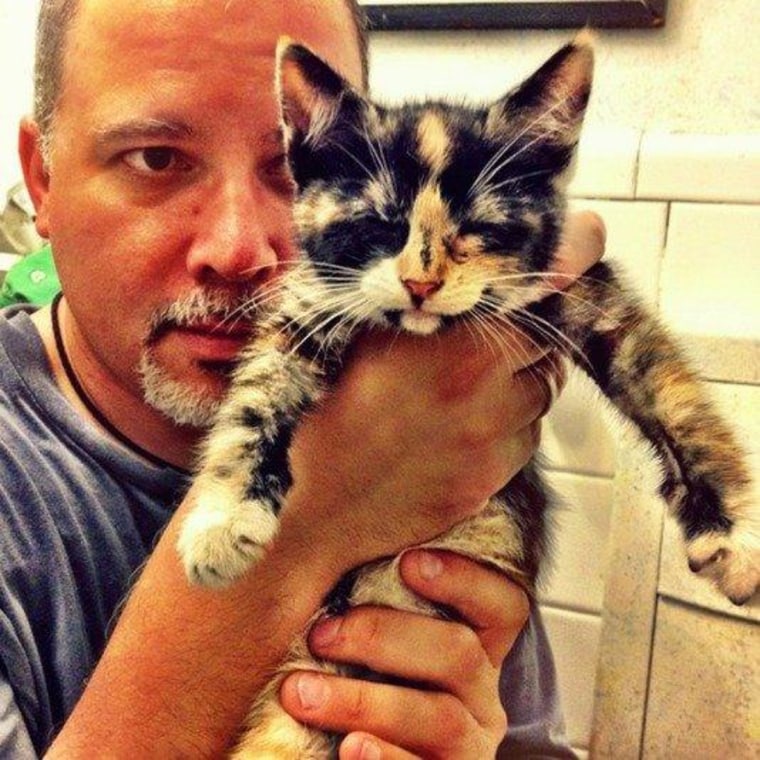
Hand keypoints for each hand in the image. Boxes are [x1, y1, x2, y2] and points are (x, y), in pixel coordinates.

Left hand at [279, 550, 528, 758]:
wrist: (357, 749)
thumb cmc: (364, 685)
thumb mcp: (381, 645)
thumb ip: (377, 604)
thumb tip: (329, 538)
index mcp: (476, 649)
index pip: (503, 605)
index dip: (465, 580)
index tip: (409, 562)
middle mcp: (481, 696)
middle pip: (460, 654)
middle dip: (384, 636)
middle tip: (321, 633)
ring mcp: (469, 746)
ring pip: (439, 716)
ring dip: (364, 700)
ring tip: (301, 692)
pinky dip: (384, 758)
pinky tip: (349, 747)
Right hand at [283, 210, 604, 575]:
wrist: (319, 510)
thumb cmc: (326, 414)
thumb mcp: (360, 341)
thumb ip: (414, 302)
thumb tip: (448, 268)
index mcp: (461, 348)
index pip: (543, 295)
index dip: (566, 265)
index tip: (584, 242)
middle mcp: (490, 396)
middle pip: (550, 349)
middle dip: (533, 335)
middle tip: (501, 331)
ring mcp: (493, 446)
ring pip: (542, 398)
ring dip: (523, 382)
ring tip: (479, 384)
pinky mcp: (490, 485)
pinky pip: (523, 443)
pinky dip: (511, 427)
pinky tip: (469, 425)